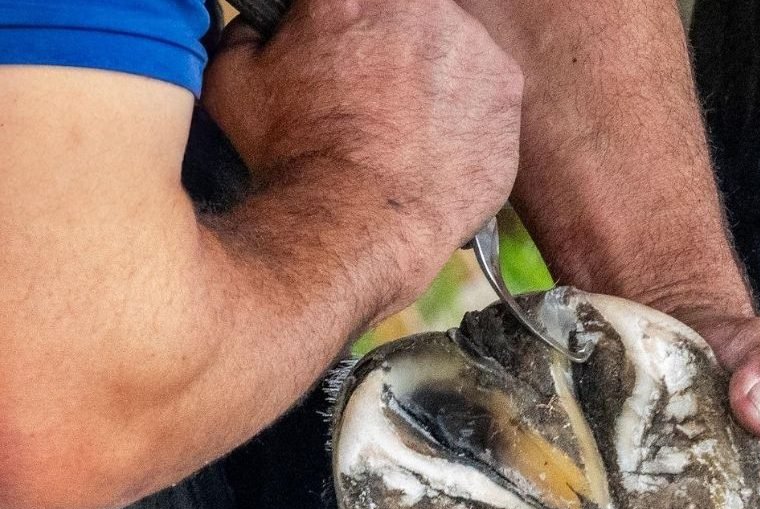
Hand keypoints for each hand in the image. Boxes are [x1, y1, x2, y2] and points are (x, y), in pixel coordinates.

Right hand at [202, 0, 522, 318]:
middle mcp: (421, 2)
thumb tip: (267, 26)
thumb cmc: (294, 154)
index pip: (350, 3)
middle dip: (391, 46)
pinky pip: (487, 90)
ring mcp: (472, 42)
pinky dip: (468, 114)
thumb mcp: (236, 79)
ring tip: (405, 128)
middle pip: (408, 14)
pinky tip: (437, 146)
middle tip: (373, 94)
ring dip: (433, 76)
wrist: (358, 219)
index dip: (341, 28)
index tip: (340, 53)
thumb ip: (254, 33)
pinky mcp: (506, 87)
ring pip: (452, 48)